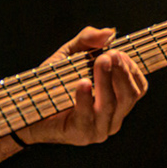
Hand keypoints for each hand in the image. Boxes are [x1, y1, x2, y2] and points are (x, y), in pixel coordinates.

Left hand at [19, 27, 148, 146]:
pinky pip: (87, 116)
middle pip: (129, 96)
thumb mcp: (70, 57)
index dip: (132, 70)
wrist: (28, 110)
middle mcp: (112, 118)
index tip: (118, 53)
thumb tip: (108, 32)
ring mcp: (98, 130)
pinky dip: (85, 98)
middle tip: (111, 54)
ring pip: (111, 105)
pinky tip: (82, 82)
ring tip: (100, 61)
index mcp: (117, 103)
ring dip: (106, 81)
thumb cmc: (53, 85)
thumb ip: (87, 41)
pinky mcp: (80, 135)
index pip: (138, 89)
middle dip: (122, 73)